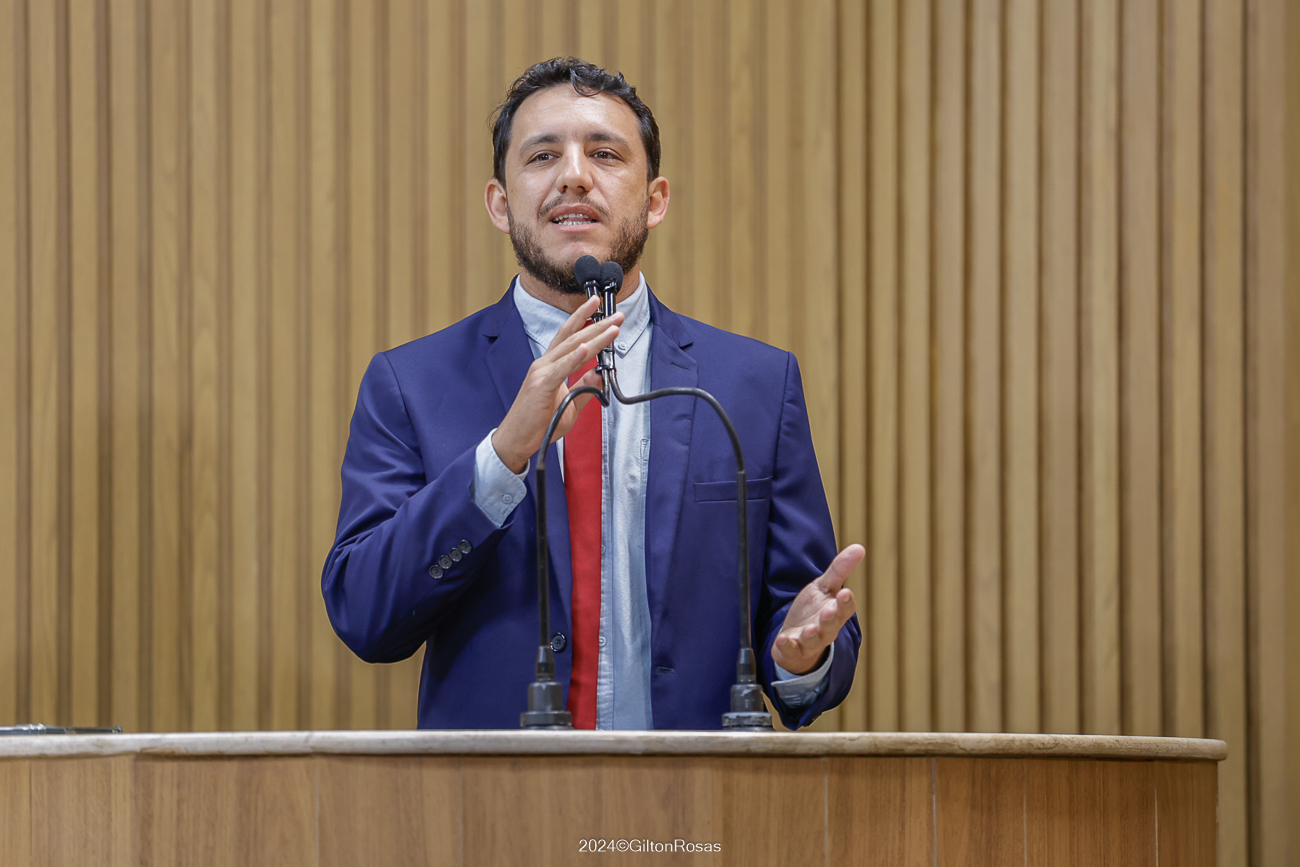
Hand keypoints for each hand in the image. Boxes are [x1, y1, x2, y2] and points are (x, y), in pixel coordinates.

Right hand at [491, 295, 623, 472]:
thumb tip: (601, 374)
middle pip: (574, 337)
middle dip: (597, 324)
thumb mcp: (569, 404)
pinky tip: (587, 348)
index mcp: (550, 365)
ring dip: (594, 337)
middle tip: (617, 315)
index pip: (569, 336)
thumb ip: (585, 388)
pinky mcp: (541, 385)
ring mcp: (541, 373)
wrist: (517, 439)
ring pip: (572, 349)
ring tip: (612, 328)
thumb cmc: (538, 422)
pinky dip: (574, 358)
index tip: (597, 305)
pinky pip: (561, 369)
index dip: (583, 318)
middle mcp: (545, 364)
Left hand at [772, 544, 862, 674]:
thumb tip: (860, 547)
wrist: (795, 638)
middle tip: (830, 611)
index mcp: (835, 612)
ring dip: (812, 635)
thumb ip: (840, 570)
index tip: (846, 593)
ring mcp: (809, 641)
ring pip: (814, 640)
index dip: (846, 602)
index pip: (845, 608)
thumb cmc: (813, 611)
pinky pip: (790, 650)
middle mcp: (825, 629)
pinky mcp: (792, 649)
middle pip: (831, 626)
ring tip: (810, 629)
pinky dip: (786, 646)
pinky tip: (781, 640)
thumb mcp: (825, 587)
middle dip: (831, 619)